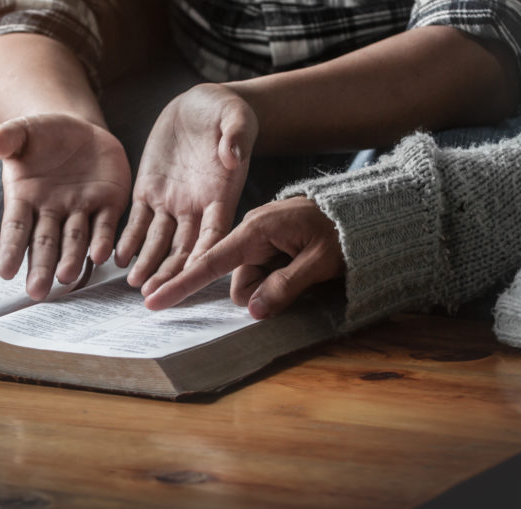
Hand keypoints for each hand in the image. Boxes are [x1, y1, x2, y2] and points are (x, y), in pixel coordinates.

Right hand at [0, 113, 130, 299]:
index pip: (16, 227)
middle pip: (45, 243)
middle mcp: (52, 211)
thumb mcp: (24, 131)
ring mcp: (81, 210)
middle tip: (37, 291)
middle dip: (41, 266)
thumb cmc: (42, 136)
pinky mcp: (108, 204)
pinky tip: (104, 256)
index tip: (4, 272)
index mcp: (25, 198)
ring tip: (68, 277)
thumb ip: (8, 137)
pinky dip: (104, 241)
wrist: (79, 131)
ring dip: (73, 259)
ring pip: (76, 239)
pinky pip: (106, 225)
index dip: (10, 248)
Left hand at [115, 83, 257, 294]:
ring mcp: (171, 201)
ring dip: (148, 262)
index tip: (195, 273)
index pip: (215, 232)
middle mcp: (196, 206)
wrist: (201, 105)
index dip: (205, 253)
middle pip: (185, 247)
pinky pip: (138, 220)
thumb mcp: (235, 117)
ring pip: (159, 240)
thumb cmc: (226, 111)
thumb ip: (236, 136)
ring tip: (135, 283)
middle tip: (156, 292)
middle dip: (171, 271)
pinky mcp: (149, 190)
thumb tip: (233, 154)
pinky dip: (129, 239)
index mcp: (221, 193)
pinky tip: (118, 257)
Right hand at [144, 197, 343, 318]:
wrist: (366, 210)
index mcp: (257, 228)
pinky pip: (264, 272)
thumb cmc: (346, 230)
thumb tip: (252, 311)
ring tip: (309, 268)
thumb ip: (285, 286)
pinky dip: (279, 278)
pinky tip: (302, 268)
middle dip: (262, 291)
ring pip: (252, 281)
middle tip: (302, 278)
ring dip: (276, 285)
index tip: (154, 301)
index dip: (182, 284)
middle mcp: (252, 231)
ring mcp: (261, 237)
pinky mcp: (271, 243)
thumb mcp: (320, 261)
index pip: (210, 261)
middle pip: (238, 280)